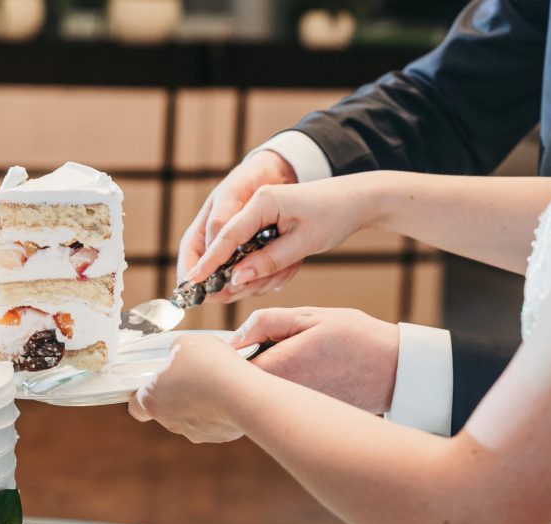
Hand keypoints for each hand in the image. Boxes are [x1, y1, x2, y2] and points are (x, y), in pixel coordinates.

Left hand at [128, 335, 252, 442]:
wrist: (241, 392)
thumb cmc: (206, 365)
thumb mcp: (184, 344)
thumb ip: (175, 352)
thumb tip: (179, 356)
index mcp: (152, 400)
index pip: (136, 407)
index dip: (142, 396)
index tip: (153, 386)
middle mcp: (169, 421)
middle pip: (167, 409)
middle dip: (178, 394)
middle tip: (192, 376)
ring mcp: (194, 432)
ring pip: (193, 416)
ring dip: (200, 402)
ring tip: (216, 383)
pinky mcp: (218, 436)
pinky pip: (216, 421)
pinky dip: (220, 410)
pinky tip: (229, 394)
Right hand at [187, 175, 374, 295]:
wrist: (357, 200)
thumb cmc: (335, 215)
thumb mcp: (304, 243)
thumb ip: (267, 262)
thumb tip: (235, 279)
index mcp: (261, 202)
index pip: (225, 236)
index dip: (208, 261)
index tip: (193, 281)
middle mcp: (253, 206)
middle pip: (225, 248)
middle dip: (232, 275)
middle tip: (239, 295)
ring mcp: (256, 216)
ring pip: (239, 257)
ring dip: (256, 275)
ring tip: (283, 274)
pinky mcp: (262, 227)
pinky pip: (252, 255)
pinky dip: (265, 269)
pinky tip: (285, 269)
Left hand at [232, 307, 399, 413]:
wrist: (398, 374)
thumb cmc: (358, 340)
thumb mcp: (311, 316)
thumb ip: (267, 322)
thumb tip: (234, 337)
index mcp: (277, 368)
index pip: (229, 368)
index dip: (227, 355)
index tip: (238, 343)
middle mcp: (279, 398)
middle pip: (239, 387)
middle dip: (240, 370)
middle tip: (259, 349)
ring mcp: (291, 413)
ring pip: (257, 397)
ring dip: (259, 381)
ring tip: (289, 363)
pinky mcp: (302, 420)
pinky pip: (276, 406)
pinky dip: (278, 394)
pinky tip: (301, 377)